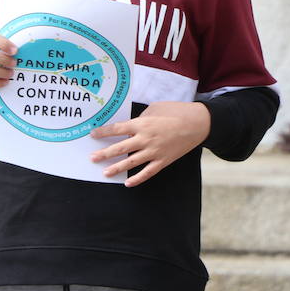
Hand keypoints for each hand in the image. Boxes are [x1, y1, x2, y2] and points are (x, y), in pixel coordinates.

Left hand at [89, 101, 210, 187]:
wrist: (197, 123)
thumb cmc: (176, 112)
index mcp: (142, 124)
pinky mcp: (163, 160)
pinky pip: (148, 172)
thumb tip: (131, 126)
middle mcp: (145, 139)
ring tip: (105, 172)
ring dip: (116, 168)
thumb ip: (140, 117)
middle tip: (92, 158)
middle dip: (104, 154)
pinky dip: (137, 178)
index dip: (103, 132)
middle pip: (119, 148)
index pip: (117, 129)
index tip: (93, 135)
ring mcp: (154, 151)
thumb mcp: (155, 108)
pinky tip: (127, 182)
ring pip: (130, 162)